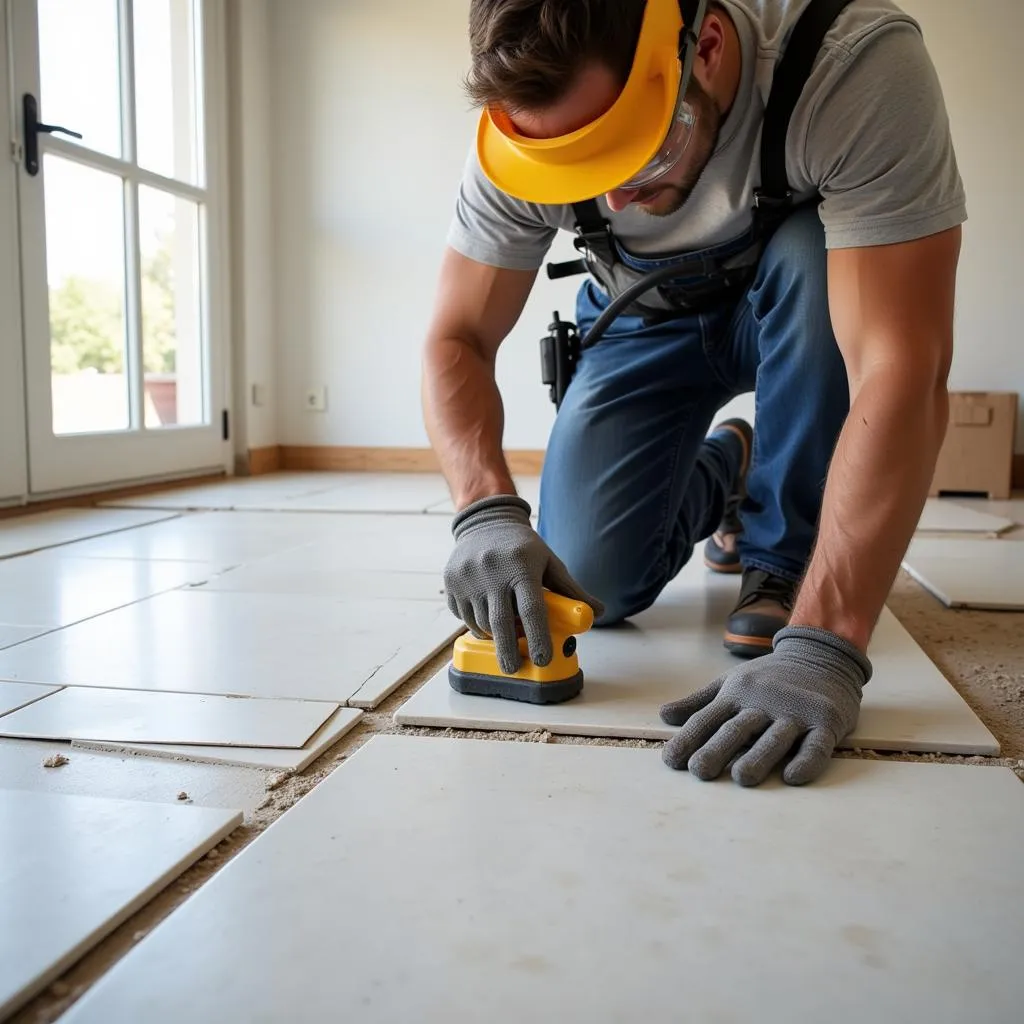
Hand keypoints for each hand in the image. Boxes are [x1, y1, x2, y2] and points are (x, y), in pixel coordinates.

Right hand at [444, 494, 603, 674]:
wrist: (486, 522)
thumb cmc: (523, 546)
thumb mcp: (549, 562)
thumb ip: (571, 590)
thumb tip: (596, 613)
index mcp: (521, 566)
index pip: (531, 609)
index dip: (538, 637)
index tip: (542, 659)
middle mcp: (491, 571)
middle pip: (500, 623)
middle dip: (507, 651)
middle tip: (513, 669)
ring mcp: (467, 577)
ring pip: (479, 622)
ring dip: (493, 635)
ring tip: (503, 632)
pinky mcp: (450, 582)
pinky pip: (462, 615)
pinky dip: (474, 623)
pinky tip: (485, 614)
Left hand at [659, 626, 871, 786]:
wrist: (820, 653)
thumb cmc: (769, 677)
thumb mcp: (731, 683)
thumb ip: (699, 703)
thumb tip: (664, 716)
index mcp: (737, 694)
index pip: (708, 718)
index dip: (689, 739)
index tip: (671, 761)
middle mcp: (763, 702)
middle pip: (737, 728)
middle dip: (717, 749)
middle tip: (699, 771)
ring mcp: (795, 712)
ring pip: (774, 738)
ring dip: (758, 757)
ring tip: (741, 777)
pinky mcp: (826, 721)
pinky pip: (816, 745)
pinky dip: (805, 761)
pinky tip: (792, 777)